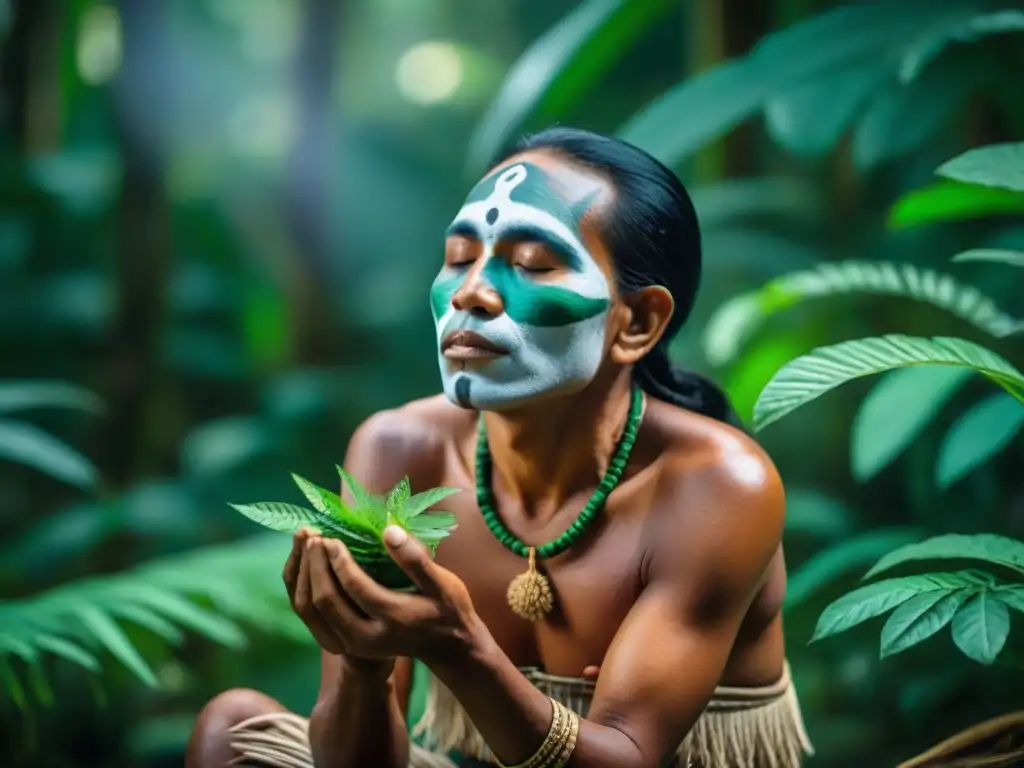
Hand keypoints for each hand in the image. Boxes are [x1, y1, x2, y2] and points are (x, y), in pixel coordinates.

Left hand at [282, 526, 482, 664]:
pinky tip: (308, 568)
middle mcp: (368, 637)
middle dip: (315, 566)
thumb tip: (388, 531)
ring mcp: (354, 645)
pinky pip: (314, 619)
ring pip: (314, 612)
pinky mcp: (346, 646)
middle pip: (326, 601)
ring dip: (305, 577)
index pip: (354, 586)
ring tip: (306, 546)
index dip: (338, 559)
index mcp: (393, 617)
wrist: (447, 647)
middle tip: (314, 537)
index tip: (332, 536)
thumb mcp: (443, 582)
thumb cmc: (447, 609)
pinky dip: (305, 591)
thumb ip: (415, 558)